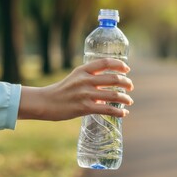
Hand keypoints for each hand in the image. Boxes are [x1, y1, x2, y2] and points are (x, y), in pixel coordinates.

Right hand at [18, 58, 133, 120]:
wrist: (46, 102)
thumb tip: (108, 86)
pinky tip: (124, 113)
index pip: (105, 62)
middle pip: (113, 78)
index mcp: (83, 70)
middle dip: (126, 83)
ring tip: (129, 101)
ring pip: (113, 94)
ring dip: (125, 98)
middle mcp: (85, 80)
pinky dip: (118, 112)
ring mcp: (85, 94)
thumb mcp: (75, 78)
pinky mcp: (84, 107)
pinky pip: (107, 109)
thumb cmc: (62, 90)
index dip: (119, 65)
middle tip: (130, 87)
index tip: (127, 69)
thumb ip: (90, 78)